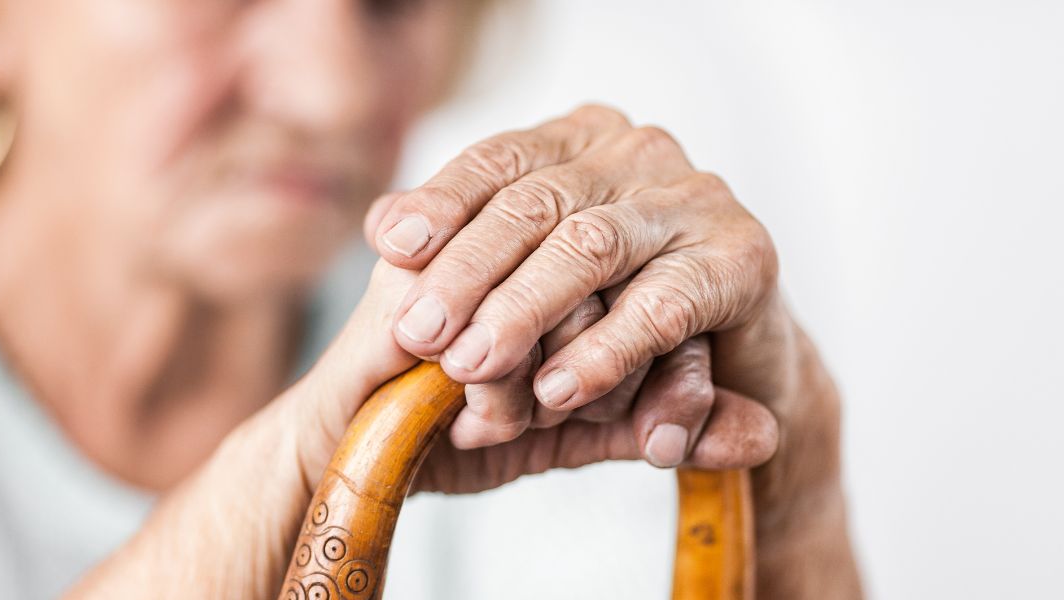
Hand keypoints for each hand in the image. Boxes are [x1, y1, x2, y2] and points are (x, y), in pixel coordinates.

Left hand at [364, 104, 783, 468]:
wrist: (728, 377)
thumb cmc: (607, 320)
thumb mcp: (530, 281)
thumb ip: (470, 247)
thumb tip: (381, 225)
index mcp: (581, 140)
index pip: (499, 159)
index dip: (441, 202)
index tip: (390, 247)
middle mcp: (638, 152)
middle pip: (535, 202)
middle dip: (468, 272)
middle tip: (419, 333)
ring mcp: (694, 198)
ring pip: (589, 246)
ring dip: (523, 312)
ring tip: (472, 367)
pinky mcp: (743, 259)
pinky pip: (661, 305)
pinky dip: (603, 351)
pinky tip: (557, 390)